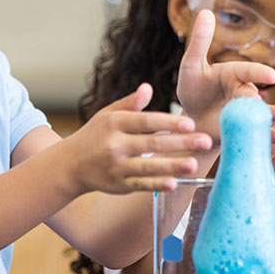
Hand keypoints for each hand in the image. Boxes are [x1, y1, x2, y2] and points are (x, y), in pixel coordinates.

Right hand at [61, 83, 211, 193]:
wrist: (69, 165)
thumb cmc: (94, 135)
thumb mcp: (107, 114)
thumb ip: (130, 103)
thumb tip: (148, 88)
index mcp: (114, 123)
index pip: (146, 121)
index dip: (169, 122)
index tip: (190, 123)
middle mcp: (115, 145)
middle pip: (152, 143)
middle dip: (181, 142)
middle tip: (205, 140)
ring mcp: (117, 167)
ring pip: (148, 167)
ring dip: (172, 166)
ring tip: (194, 164)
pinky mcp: (119, 185)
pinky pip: (141, 185)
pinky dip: (157, 185)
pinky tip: (175, 183)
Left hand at [177, 10, 274, 140]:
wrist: (190, 121)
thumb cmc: (193, 89)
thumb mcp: (191, 66)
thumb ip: (200, 42)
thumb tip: (207, 12)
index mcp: (233, 74)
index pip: (248, 71)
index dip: (259, 73)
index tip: (270, 75)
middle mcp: (243, 92)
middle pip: (257, 97)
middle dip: (267, 103)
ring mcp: (246, 113)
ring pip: (264, 114)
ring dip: (274, 119)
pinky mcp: (245, 130)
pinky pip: (259, 132)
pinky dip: (268, 136)